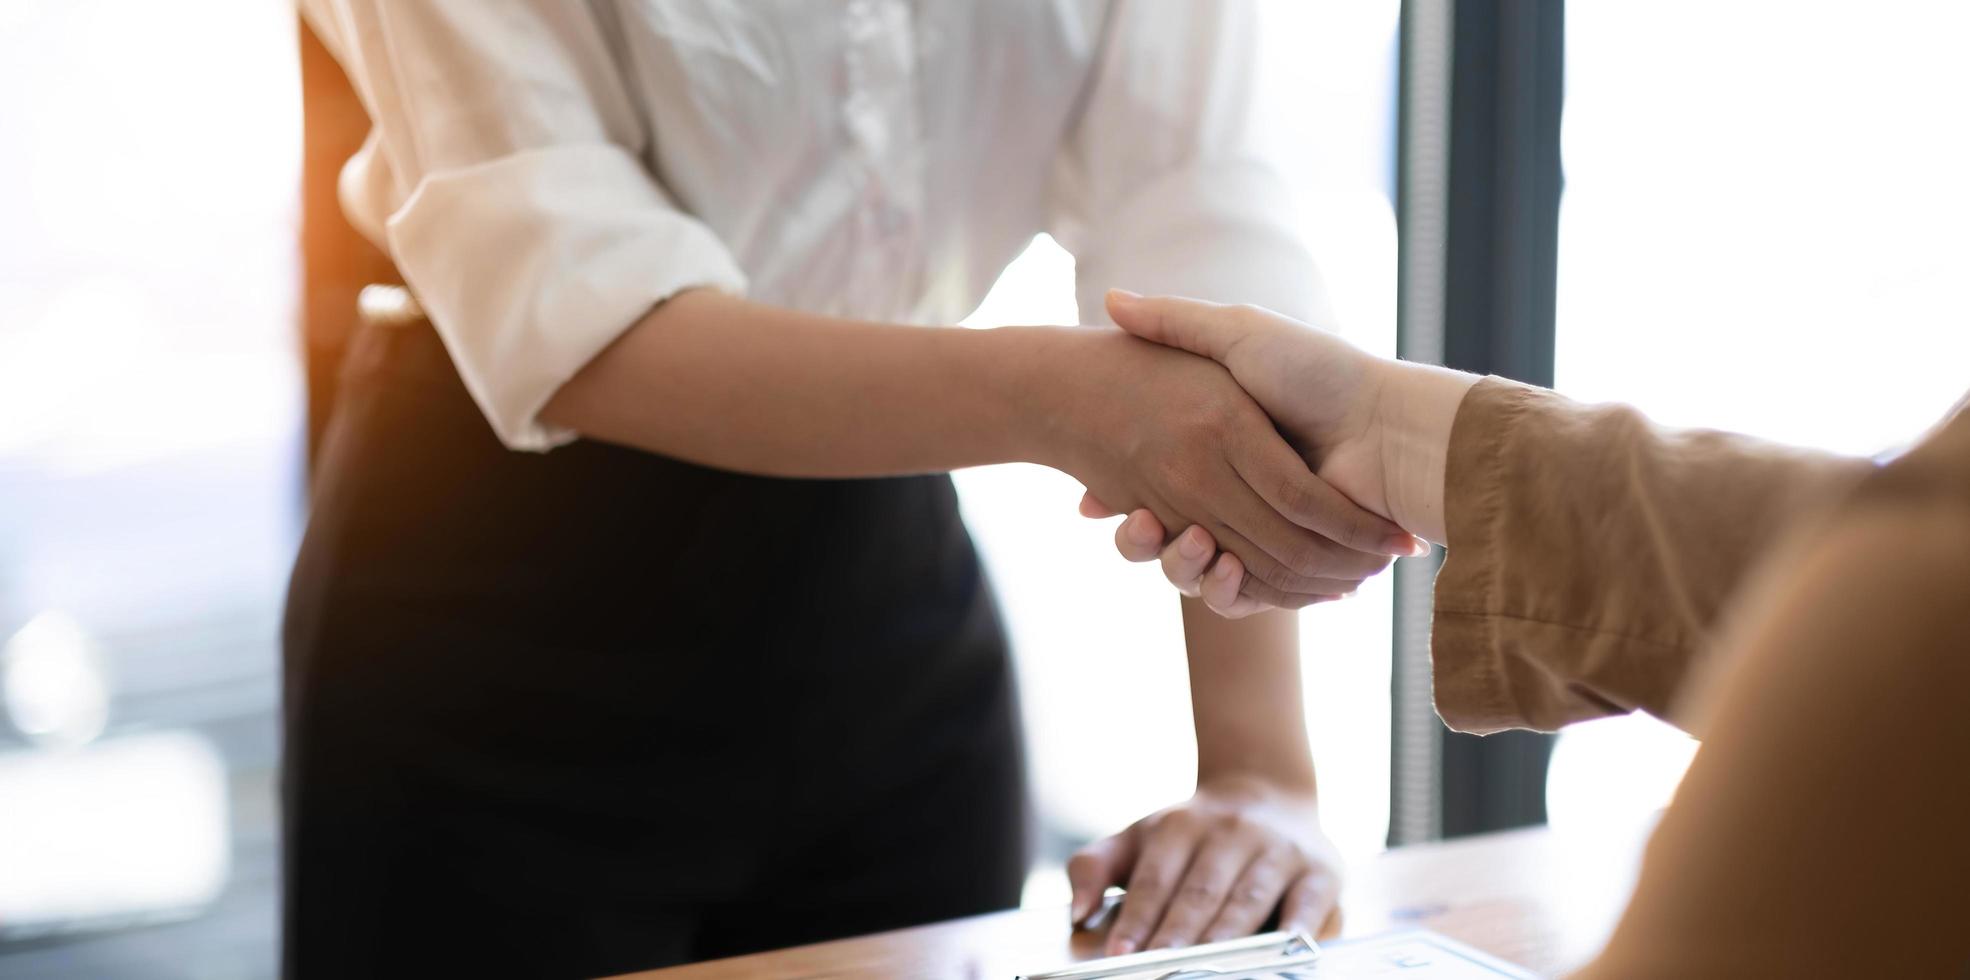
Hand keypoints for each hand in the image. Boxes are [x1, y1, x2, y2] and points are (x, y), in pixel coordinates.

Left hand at [1068, 776, 1344, 954]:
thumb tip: (1077, 911)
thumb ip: (1095, 867)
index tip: (1119, 955)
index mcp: (1181, 827)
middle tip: (1158, 968)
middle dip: (1179, 937)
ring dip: (1226, 938)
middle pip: (1200, 893)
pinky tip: (1284, 949)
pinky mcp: (1321, 870)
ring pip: (1248, 900)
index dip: (1137, 919)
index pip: (1155, 880)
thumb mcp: (1139, 837)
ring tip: (1207, 969)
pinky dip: (1298, 926)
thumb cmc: (1193, 834)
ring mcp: (1278, 850)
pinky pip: (1308, 902)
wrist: (1267, 792)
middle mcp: (1231, 833)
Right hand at [1083, 292, 1473, 612]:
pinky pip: (1242, 598)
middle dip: (1139, 541)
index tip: (1091, 501)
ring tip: (1188, 543)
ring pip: (1195, 574)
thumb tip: (1109, 300)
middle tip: (1134, 522)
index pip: (1150, 485)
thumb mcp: (1240, 335)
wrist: (1388, 426)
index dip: (1115, 499)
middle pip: (1164, 537)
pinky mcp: (1290, 570)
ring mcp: (1263, 536)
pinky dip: (1226, 591)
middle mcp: (1237, 497)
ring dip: (1180, 567)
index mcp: (1221, 450)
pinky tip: (1220, 565)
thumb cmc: (1318, 373)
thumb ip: (1177, 321)